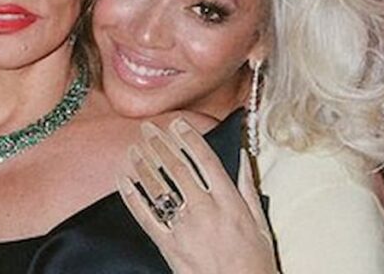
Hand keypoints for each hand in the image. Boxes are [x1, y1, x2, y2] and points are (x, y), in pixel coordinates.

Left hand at [117, 117, 278, 273]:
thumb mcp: (260, 223)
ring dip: (143, 164)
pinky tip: (123, 180)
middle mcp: (205, 210)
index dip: (189, 138)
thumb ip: (248, 187)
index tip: (177, 123)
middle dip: (160, 144)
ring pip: (159, 187)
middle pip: (177, 168)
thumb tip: (242, 154)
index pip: (205, 160)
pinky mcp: (169, 245)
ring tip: (133, 148)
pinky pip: (145, 217)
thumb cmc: (254, 262)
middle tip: (147, 128)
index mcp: (229, 202)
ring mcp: (184, 228)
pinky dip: (132, 196)